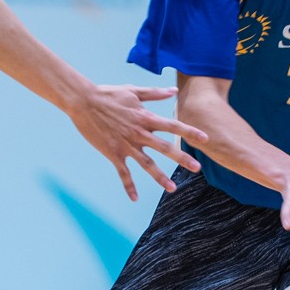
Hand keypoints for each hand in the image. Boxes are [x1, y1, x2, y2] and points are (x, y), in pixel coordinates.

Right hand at [67, 84, 206, 200]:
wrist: (83, 101)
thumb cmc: (108, 94)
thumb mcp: (133, 91)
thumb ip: (155, 93)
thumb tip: (174, 91)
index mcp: (145, 117)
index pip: (173, 125)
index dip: (190, 132)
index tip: (205, 138)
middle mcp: (139, 133)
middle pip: (165, 147)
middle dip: (182, 158)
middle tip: (197, 168)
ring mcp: (126, 145)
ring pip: (147, 164)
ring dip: (160, 177)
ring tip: (172, 189)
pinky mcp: (113, 153)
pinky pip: (123, 173)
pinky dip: (129, 186)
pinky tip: (134, 199)